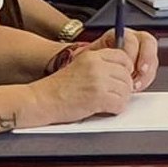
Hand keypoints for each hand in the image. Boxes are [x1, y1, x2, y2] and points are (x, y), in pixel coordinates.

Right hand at [24, 42, 144, 127]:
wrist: (41, 100)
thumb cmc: (57, 88)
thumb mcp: (79, 67)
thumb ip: (100, 66)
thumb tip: (123, 73)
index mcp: (92, 56)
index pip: (123, 57)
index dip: (125, 70)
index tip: (119, 79)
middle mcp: (97, 65)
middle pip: (127, 76)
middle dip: (122, 88)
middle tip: (112, 95)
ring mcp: (98, 80)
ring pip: (126, 91)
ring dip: (119, 100)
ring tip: (105, 103)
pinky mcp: (98, 97)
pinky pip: (120, 104)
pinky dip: (115, 110)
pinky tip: (103, 110)